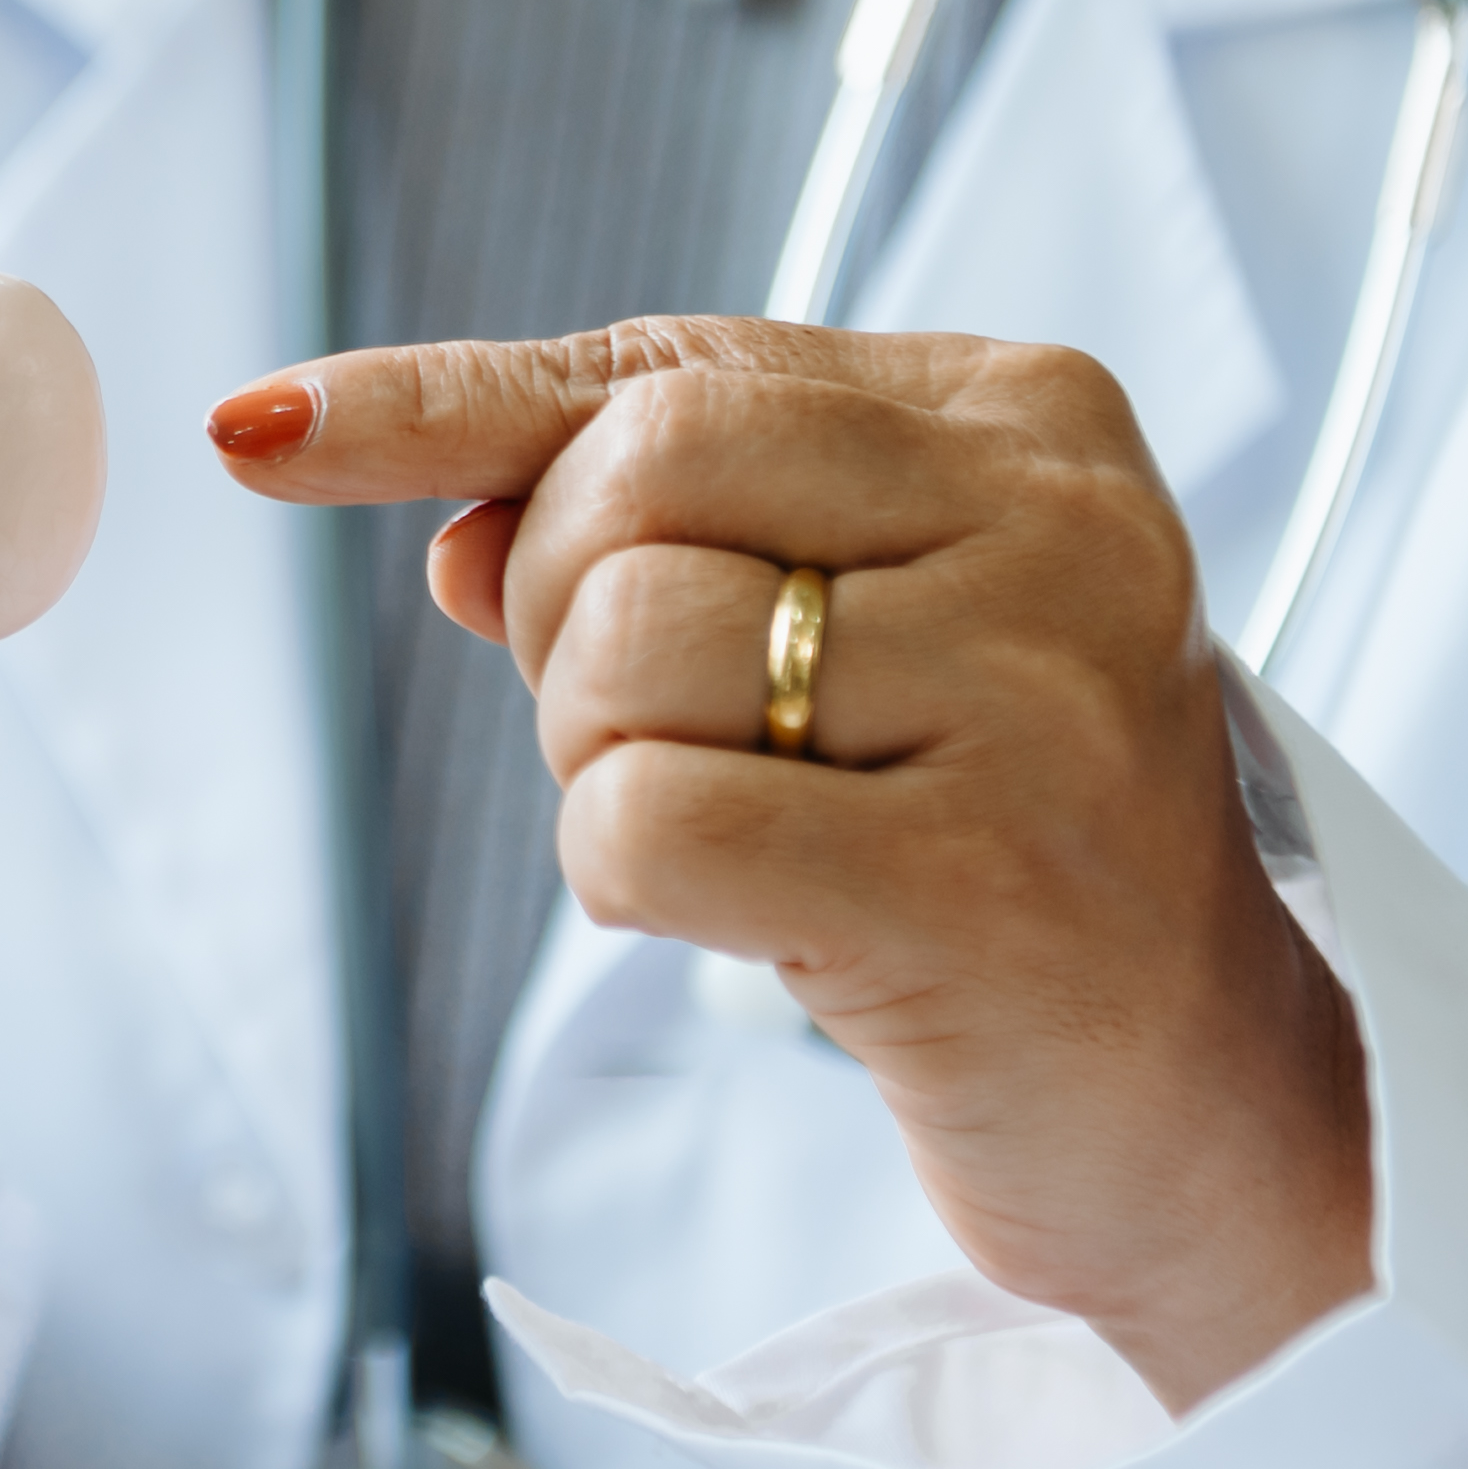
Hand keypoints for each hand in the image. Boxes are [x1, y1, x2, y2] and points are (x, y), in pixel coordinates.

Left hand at [210, 320, 1367, 1411]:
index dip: (449, 401)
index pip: (668, 364)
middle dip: (564, 618)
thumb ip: (657, 537)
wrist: (1198, 1104)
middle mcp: (1056, 525)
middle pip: (636, 476)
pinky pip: (643, 823)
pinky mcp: (983, 884)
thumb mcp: (841, 642)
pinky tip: (745, 918)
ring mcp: (1036, 698)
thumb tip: (437, 507)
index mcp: (1025, 419)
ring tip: (748, 832)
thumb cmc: (990, 845)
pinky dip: (625, 877)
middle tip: (663, 736)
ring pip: (626, 648)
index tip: (268, 431)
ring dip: (604, 764)